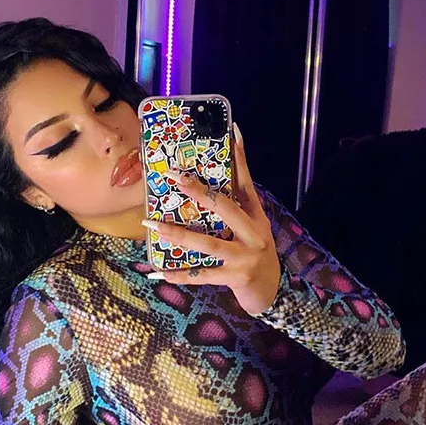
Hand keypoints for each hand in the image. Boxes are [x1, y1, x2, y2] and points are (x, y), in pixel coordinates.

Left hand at [143, 124, 281, 315]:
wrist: (271, 292)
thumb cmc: (254, 256)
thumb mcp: (252, 230)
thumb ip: (236, 210)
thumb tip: (208, 188)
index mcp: (256, 218)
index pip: (247, 184)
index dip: (240, 159)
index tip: (231, 132)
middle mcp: (254, 234)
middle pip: (226, 208)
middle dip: (199, 192)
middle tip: (175, 177)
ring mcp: (246, 257)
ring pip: (209, 243)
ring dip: (179, 234)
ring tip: (154, 226)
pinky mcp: (237, 277)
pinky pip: (203, 275)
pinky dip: (181, 275)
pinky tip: (160, 273)